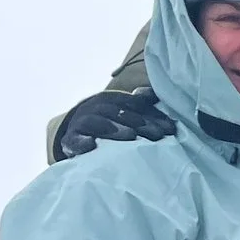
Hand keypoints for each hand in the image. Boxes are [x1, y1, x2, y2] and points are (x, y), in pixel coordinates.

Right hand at [55, 89, 175, 160]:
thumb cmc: (107, 121)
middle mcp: (95, 107)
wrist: (74, 130)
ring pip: (96, 122)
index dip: (152, 115)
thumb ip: (140, 104)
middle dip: (138, 122)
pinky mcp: (69, 140)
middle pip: (117, 112)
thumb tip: (155, 93)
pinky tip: (91, 146)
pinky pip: (73, 140)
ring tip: (131, 136)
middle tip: (156, 134)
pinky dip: (81, 143)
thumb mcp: (123, 110)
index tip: (170, 129)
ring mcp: (81, 123)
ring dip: (113, 128)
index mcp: (111, 99)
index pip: (133, 104)